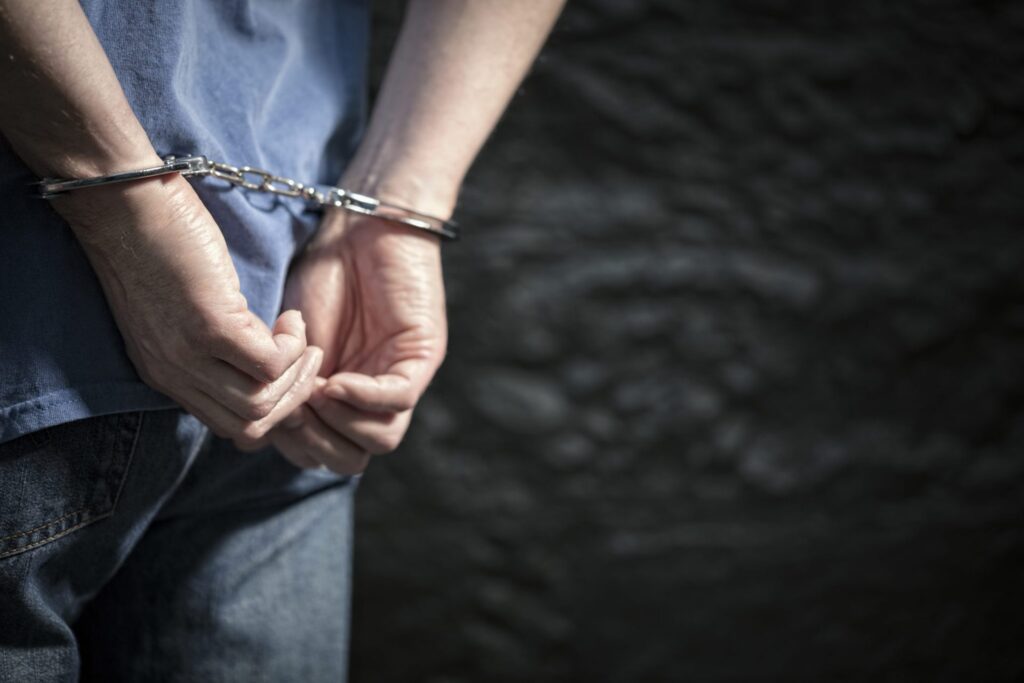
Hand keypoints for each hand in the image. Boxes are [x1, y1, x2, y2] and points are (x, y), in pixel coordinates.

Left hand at [58, 173, 322, 445]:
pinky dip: (291, 347)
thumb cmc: (155, 242)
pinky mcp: (210, 326)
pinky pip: (268, 363)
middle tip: (308, 359)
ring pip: (261, 402)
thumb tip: (259, 356)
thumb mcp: (176, 312)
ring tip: (301, 339)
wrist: (123, 203)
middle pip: (249, 423)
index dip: (271, 407)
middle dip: (292, 397)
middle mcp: (174, 374)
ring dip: (296, 373)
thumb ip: (207, 344)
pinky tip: (290, 319)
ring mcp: (190, 354)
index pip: (229, 424)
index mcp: (165, 374)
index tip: (290, 374)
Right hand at [265, 211, 447, 472]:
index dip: (291, 442)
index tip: (266, 408)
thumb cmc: (321, 275)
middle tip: (289, 410)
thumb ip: (282, 388)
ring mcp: (399, 380)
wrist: (357, 226)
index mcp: (339, 402)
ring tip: (312, 393)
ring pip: (379, 441)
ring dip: (337, 425)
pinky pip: (397, 401)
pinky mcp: (421, 358)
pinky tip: (334, 381)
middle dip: (313, 443)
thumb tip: (264, 431)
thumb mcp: (290, 342)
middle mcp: (371, 399)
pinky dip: (361, 399)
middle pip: (351, 459)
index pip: (320, 454)